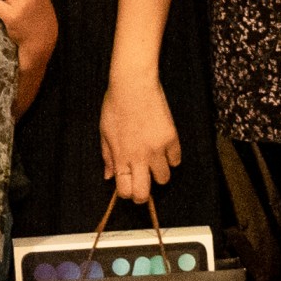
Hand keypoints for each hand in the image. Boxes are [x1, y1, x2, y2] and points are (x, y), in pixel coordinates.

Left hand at [97, 66, 182, 197]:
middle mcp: (139, 157)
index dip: (127, 193)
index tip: (129, 187)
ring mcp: (157, 149)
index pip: (125, 190)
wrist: (133, 85)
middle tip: (143, 184)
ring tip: (153, 161)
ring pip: (164, 179)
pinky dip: (171, 158)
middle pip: (144, 193)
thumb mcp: (105, 132)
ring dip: (158, 173)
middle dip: (143, 194)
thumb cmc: (115, 105)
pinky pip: (176, 160)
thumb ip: (107, 156)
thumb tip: (109, 176)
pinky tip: (164, 149)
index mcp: (120, 156)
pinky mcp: (171, 139)